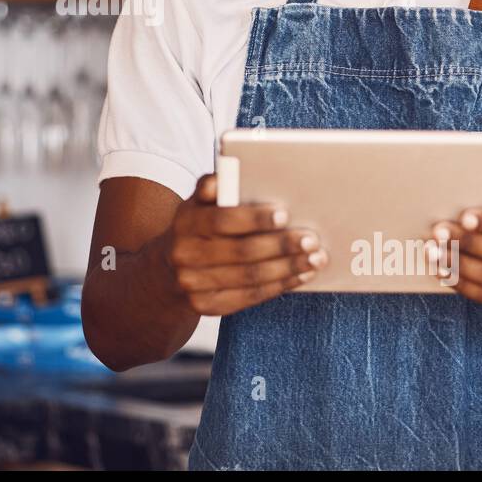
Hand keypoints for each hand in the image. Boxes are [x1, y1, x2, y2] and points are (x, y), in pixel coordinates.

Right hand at [158, 174, 327, 315]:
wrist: (166, 273)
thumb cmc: (196, 228)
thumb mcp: (197, 204)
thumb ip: (211, 187)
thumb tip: (225, 174)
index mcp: (185, 221)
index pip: (222, 219)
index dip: (254, 218)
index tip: (284, 213)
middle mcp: (185, 254)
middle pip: (241, 252)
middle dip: (281, 246)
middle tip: (311, 239)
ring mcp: (193, 284)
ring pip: (249, 277)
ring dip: (288, 268)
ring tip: (315, 258)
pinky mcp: (206, 307)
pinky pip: (249, 296)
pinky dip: (279, 286)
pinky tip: (300, 276)